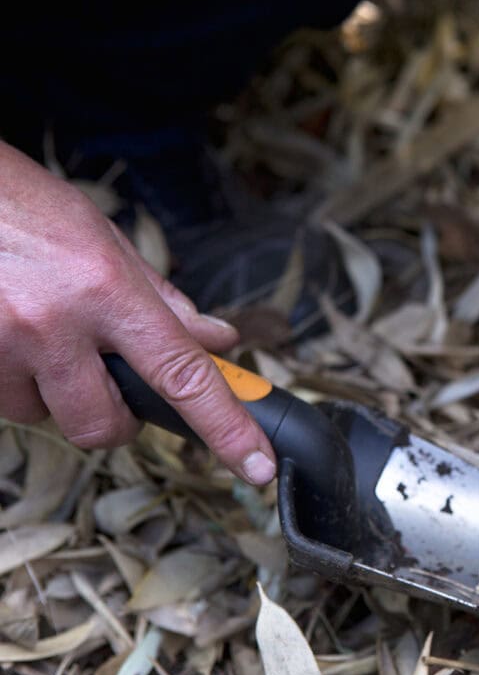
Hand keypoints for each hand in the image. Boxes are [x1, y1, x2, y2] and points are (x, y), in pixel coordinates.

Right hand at [0, 143, 276, 483]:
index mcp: (107, 290)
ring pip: (47, 418)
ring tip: (41, 337)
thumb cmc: (23, 208)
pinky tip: (9, 336)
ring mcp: (2, 346)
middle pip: (105, 425)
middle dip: (115, 415)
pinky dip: (15, 383)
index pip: (184, 374)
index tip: (257, 466)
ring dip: (54, 394)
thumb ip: (163, 300)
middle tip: (108, 377)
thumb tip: (217, 340)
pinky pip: (5, 404)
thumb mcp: (106, 242)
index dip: (226, 427)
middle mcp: (55, 324)